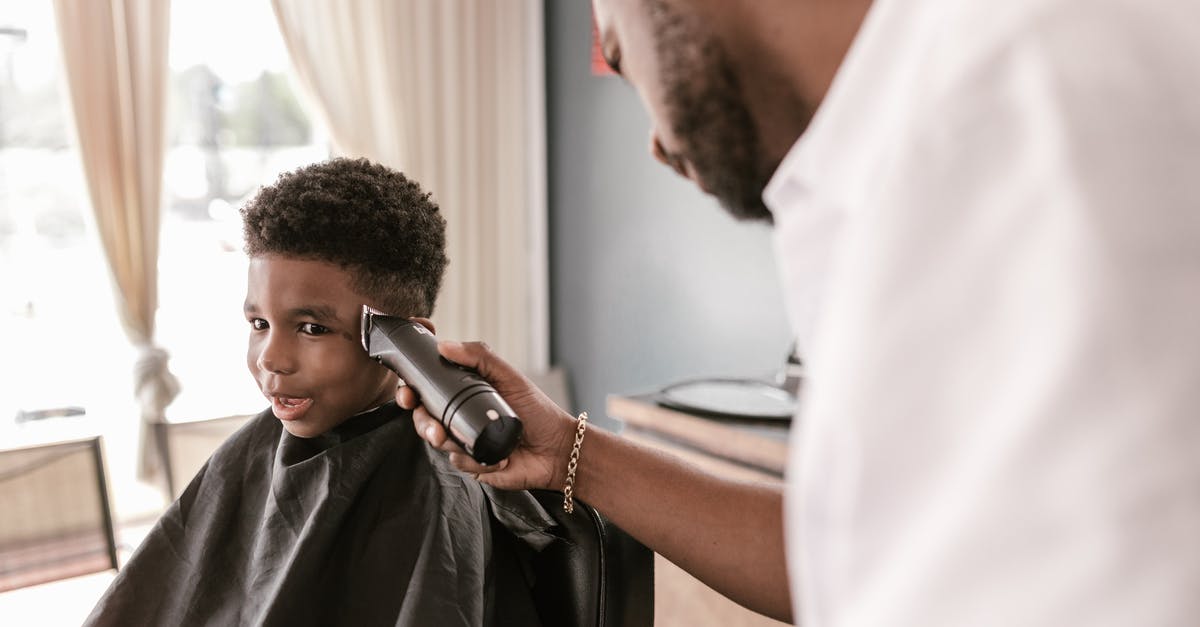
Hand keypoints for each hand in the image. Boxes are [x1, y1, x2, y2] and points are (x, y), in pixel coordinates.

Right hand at [397, 339, 577, 490]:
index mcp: (464, 394)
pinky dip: (475, 462)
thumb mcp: (509, 377)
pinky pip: (459, 464)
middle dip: (422, 423)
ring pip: (438, 443)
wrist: (557, 448)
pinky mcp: (474, 465)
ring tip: (463, 444)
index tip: (407, 394)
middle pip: (424, 418)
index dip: (411, 392)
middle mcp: (460, 417)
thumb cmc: (536, 410)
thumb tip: (444, 345)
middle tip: (434, 428)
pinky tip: (499, 459)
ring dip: (447, 444)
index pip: (428, 390)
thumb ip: (479, 357)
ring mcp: (465, 442)